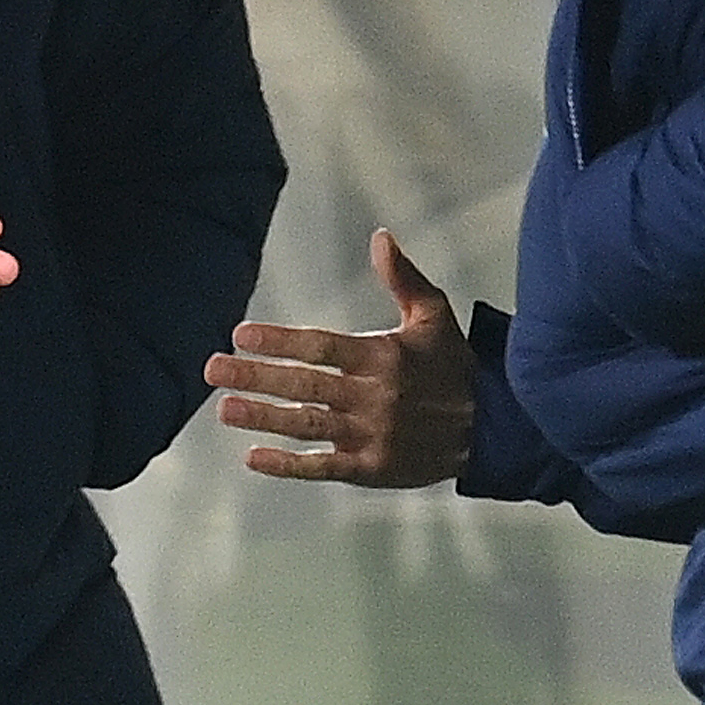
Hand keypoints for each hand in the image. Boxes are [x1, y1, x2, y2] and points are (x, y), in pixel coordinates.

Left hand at [211, 227, 476, 485]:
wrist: (491, 428)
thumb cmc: (455, 366)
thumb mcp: (436, 316)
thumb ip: (404, 278)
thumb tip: (380, 236)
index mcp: (382, 357)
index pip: (321, 347)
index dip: (280, 341)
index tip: (240, 333)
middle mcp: (373, 397)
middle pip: (304, 385)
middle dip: (256, 376)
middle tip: (213, 368)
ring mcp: (371, 436)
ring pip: (307, 425)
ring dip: (263, 417)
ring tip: (225, 408)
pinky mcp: (372, 469)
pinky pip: (324, 467)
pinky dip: (288, 465)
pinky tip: (253, 458)